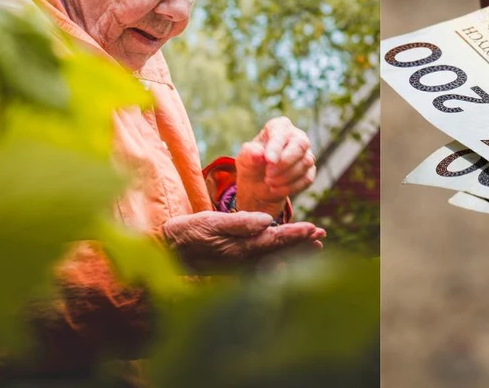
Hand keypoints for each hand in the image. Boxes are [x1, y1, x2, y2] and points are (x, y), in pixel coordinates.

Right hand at [161, 211, 324, 272]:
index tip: (313, 228)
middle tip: (322, 235)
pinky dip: (279, 259)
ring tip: (314, 245)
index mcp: (239, 249)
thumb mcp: (210, 222)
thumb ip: (239, 222)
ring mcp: (239, 267)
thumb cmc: (188, 232)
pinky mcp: (234, 268)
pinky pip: (263, 265)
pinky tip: (287, 258)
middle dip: (301, 244)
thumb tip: (266, 221)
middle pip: (279, 253)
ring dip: (294, 251)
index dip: (295, 234)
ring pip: (274, 259)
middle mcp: (243, 261)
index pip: (274, 241)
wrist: (167, 251)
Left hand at [235, 117, 316, 216]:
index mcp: (279, 127)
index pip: (282, 133)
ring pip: (305, 162)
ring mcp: (306, 153)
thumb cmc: (252, 163)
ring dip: (286, 177)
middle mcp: (296, 137)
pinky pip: (307, 178)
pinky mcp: (309, 171)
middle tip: (268, 175)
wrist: (258, 183)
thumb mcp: (245, 159)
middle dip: (285, 162)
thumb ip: (249, 154)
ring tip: (268, 182)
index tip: (269, 161)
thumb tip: (258, 154)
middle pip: (300, 145)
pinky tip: (276, 190)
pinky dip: (291, 187)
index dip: (276, 147)